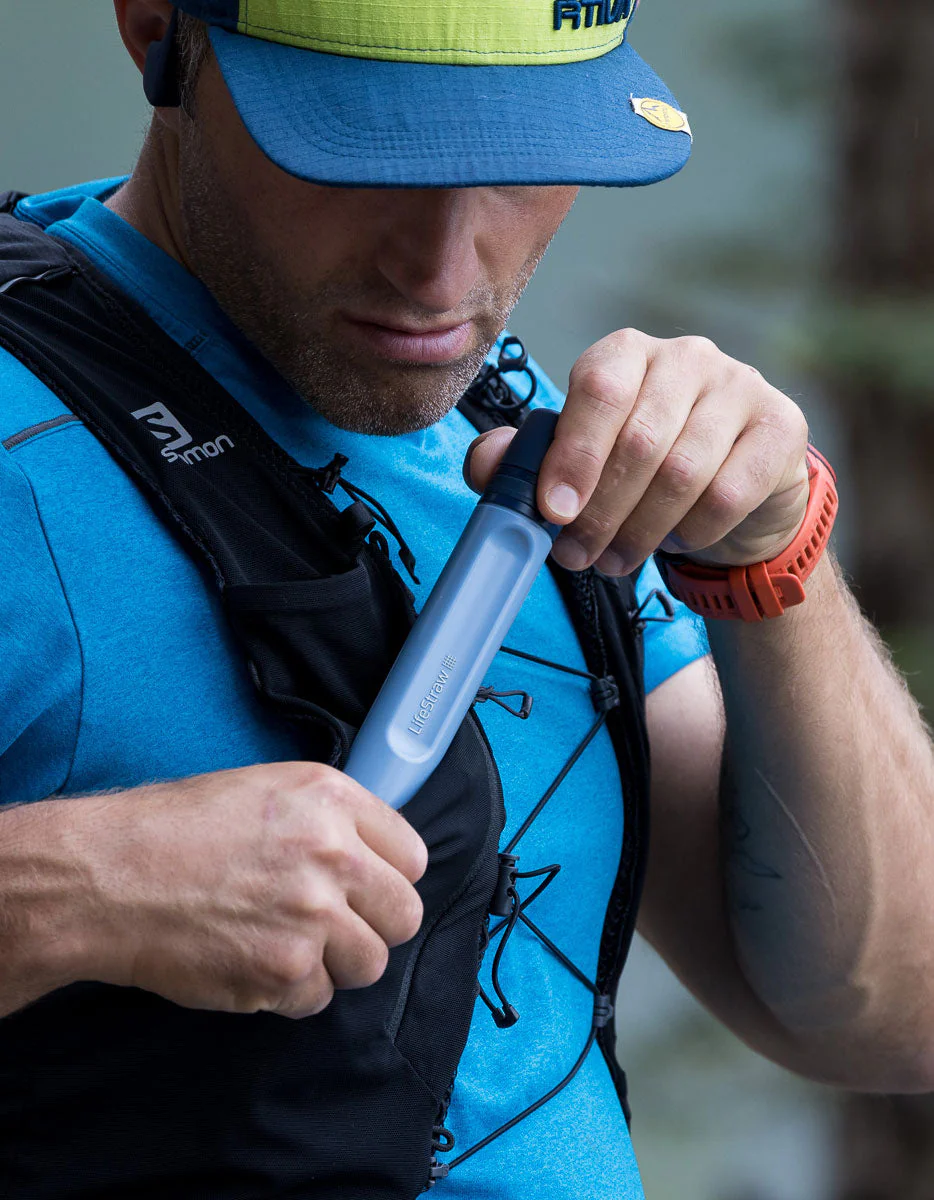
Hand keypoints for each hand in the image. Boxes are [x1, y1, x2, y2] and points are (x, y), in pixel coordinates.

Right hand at [73, 763, 426, 1018]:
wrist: (107, 877)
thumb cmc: (173, 829)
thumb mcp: (265, 790)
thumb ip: (329, 820)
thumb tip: (371, 857)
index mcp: (331, 799)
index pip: (412, 856)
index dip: (388, 877)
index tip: (367, 888)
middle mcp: (333, 854)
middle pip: (405, 915)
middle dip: (374, 926)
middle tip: (335, 926)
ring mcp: (312, 917)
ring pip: (369, 964)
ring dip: (335, 963)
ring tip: (286, 943)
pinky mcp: (283, 972)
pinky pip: (318, 999)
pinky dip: (289, 991)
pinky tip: (251, 961)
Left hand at [466, 330, 810, 574]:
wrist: (736, 489)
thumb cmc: (643, 468)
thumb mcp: (580, 460)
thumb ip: (527, 459)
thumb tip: (487, 463)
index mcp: (626, 353)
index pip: (599, 391)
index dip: (573, 456)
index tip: (552, 513)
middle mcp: (687, 357)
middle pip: (640, 440)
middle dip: (600, 511)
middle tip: (576, 555)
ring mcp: (741, 387)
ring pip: (684, 472)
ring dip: (640, 531)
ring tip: (614, 560)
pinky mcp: (781, 426)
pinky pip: (730, 493)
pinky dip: (692, 531)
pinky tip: (674, 542)